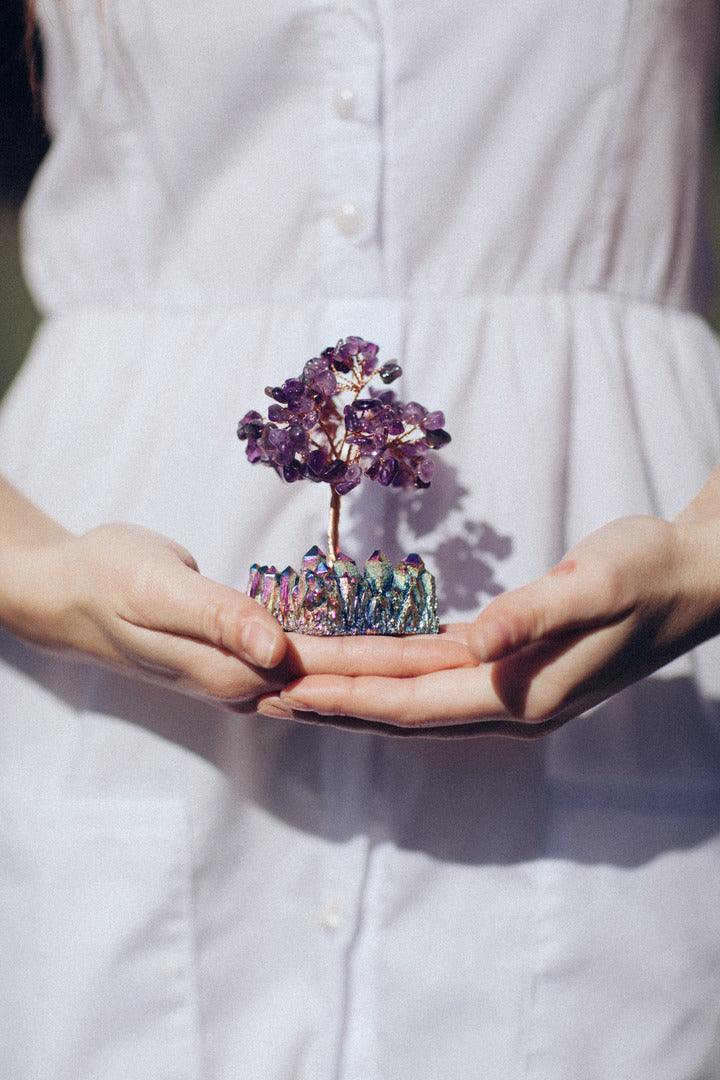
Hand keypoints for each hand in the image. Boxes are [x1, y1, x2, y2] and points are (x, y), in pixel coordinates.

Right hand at [4, 523, 472, 709]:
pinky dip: (366, 657)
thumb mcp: (156, 589)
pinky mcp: (252, 656)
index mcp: (242, 672)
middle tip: (494, 657)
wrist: (73, 593)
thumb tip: (277, 654)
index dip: (409, 663)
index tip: (469, 658)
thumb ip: (218, 620)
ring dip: (403, 670)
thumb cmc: (109, 580)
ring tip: (463, 659)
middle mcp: (257, 685)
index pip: (346, 671)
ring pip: (347, 678)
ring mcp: (255, 676)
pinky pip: (323, 662)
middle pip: (359, 683)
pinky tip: (396, 651)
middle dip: (425, 672)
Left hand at [265, 515, 719, 735]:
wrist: (690, 579)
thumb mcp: (594, 585)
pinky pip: (431, 675)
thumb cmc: (645, 574)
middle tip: (261, 689)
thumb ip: (531, 617)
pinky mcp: (508, 666)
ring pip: (409, 694)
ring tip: (294, 682)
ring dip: (350, 689)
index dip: (345, 696)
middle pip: (397, 705)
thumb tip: (475, 647)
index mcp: (520, 695)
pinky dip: (387, 671)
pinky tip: (360, 662)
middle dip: (330, 698)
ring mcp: (507, 690)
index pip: (410, 702)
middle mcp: (505, 705)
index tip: (286, 688)